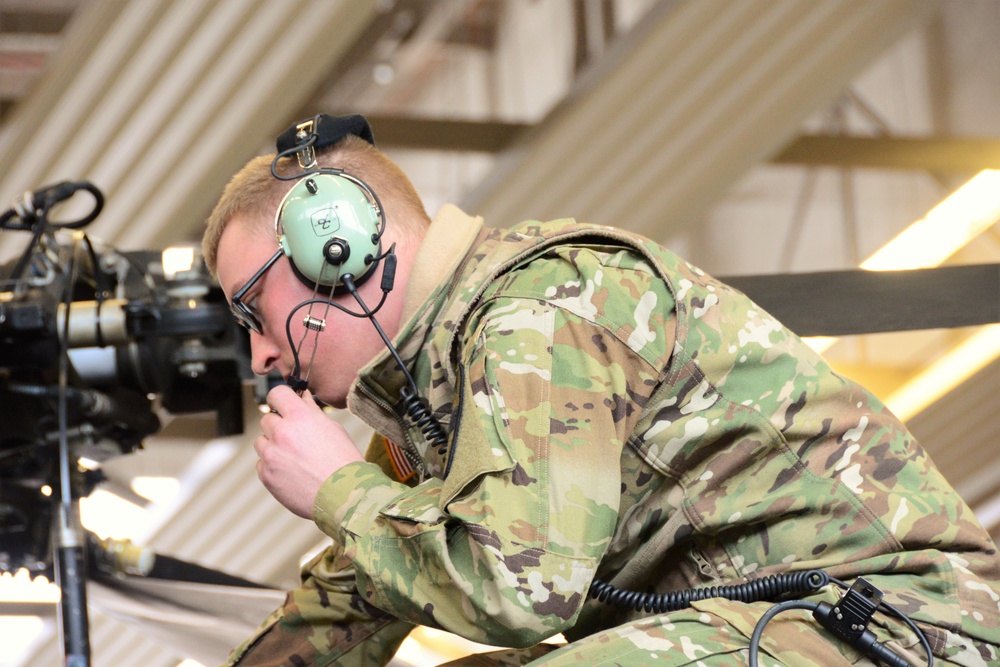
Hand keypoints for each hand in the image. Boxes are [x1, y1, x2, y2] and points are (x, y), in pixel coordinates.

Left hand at [254, 385, 363, 518]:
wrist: (345, 496)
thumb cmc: (343, 462)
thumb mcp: (332, 429)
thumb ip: (312, 412)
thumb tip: (302, 397)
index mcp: (300, 417)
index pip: (277, 394)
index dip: (280, 399)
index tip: (282, 405)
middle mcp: (282, 433)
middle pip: (267, 419)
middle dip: (278, 426)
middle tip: (295, 439)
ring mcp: (271, 455)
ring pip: (261, 442)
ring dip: (273, 446)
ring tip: (295, 458)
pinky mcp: (266, 475)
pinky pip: (261, 463)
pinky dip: (272, 466)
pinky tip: (292, 472)